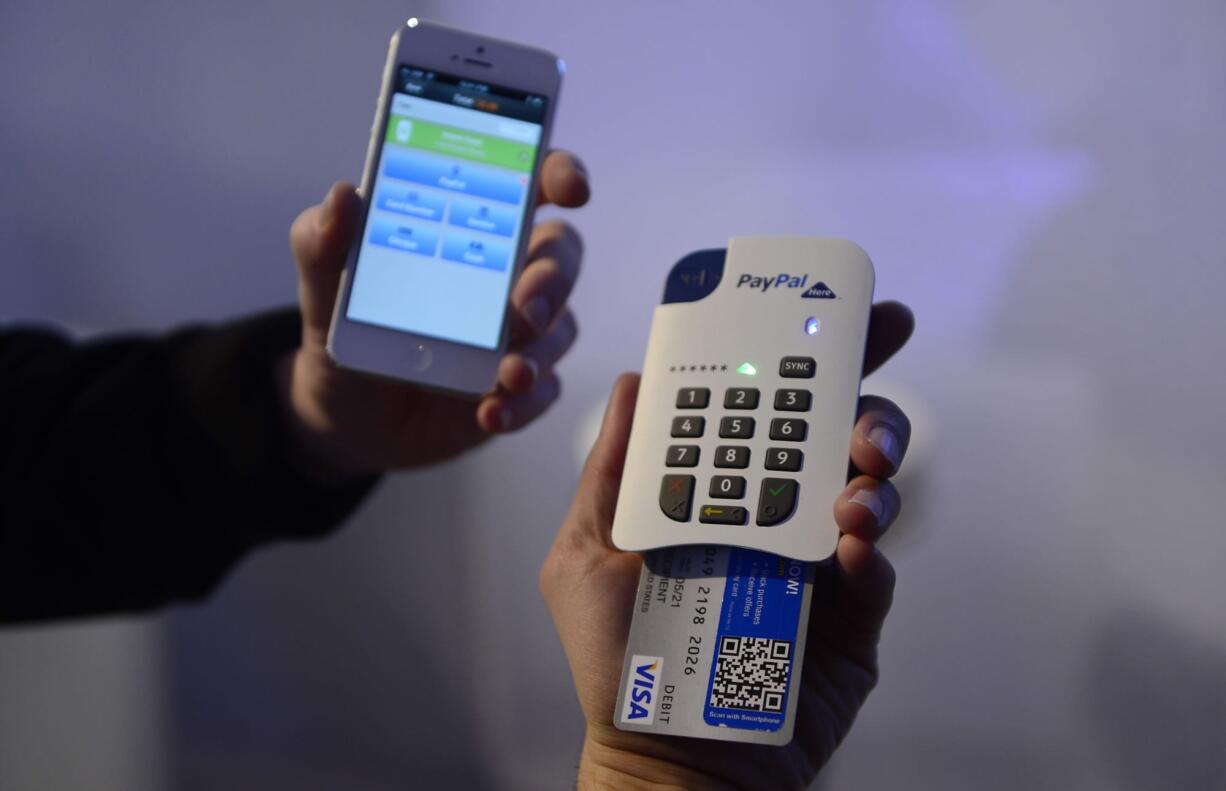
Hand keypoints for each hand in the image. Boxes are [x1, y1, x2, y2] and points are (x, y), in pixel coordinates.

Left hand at [280, 151, 589, 476]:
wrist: (343, 413)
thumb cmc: (345, 326)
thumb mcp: (323, 284)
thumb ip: (324, 240)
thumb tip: (344, 196)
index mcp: (474, 228)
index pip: (532, 185)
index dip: (560, 176)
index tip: (571, 190)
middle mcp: (508, 275)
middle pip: (561, 259)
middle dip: (552, 282)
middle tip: (520, 312)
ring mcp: (519, 335)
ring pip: (561, 329)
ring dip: (540, 351)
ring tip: (507, 374)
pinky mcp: (518, 388)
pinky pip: (543, 391)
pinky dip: (522, 403)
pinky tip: (491, 411)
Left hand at [540, 302, 913, 789]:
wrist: (667, 758)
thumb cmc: (617, 659)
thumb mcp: (586, 553)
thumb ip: (612, 471)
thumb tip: (631, 381)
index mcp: (715, 490)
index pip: (762, 410)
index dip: (797, 358)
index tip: (830, 314)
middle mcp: (772, 515)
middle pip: (830, 434)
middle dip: (861, 392)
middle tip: (872, 378)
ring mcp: (815, 564)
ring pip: (867, 488)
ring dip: (873, 466)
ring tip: (857, 471)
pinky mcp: (850, 616)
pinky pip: (875, 568)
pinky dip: (867, 548)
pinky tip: (844, 547)